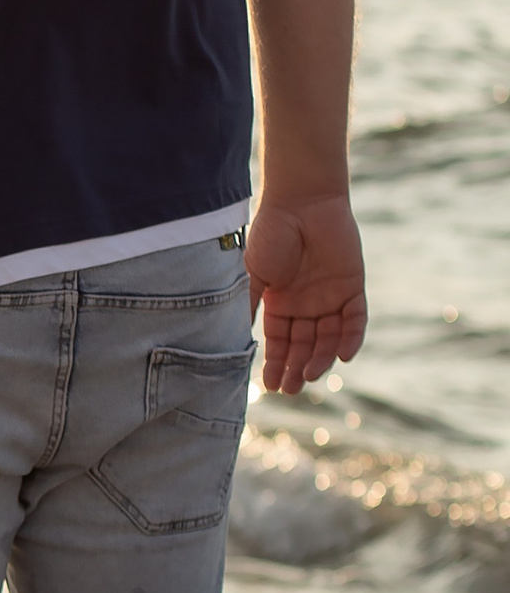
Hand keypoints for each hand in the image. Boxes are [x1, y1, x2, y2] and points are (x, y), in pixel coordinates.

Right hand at [245, 193, 366, 393]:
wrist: (301, 203)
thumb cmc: (271, 236)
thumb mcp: (253, 277)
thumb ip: (250, 307)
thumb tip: (237, 341)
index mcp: (280, 304)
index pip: (279, 342)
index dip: (275, 364)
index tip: (269, 386)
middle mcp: (306, 305)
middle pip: (304, 345)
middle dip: (297, 368)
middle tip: (290, 389)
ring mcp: (330, 297)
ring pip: (328, 337)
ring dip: (321, 358)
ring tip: (310, 376)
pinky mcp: (352, 287)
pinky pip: (355, 319)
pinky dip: (351, 338)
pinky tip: (343, 357)